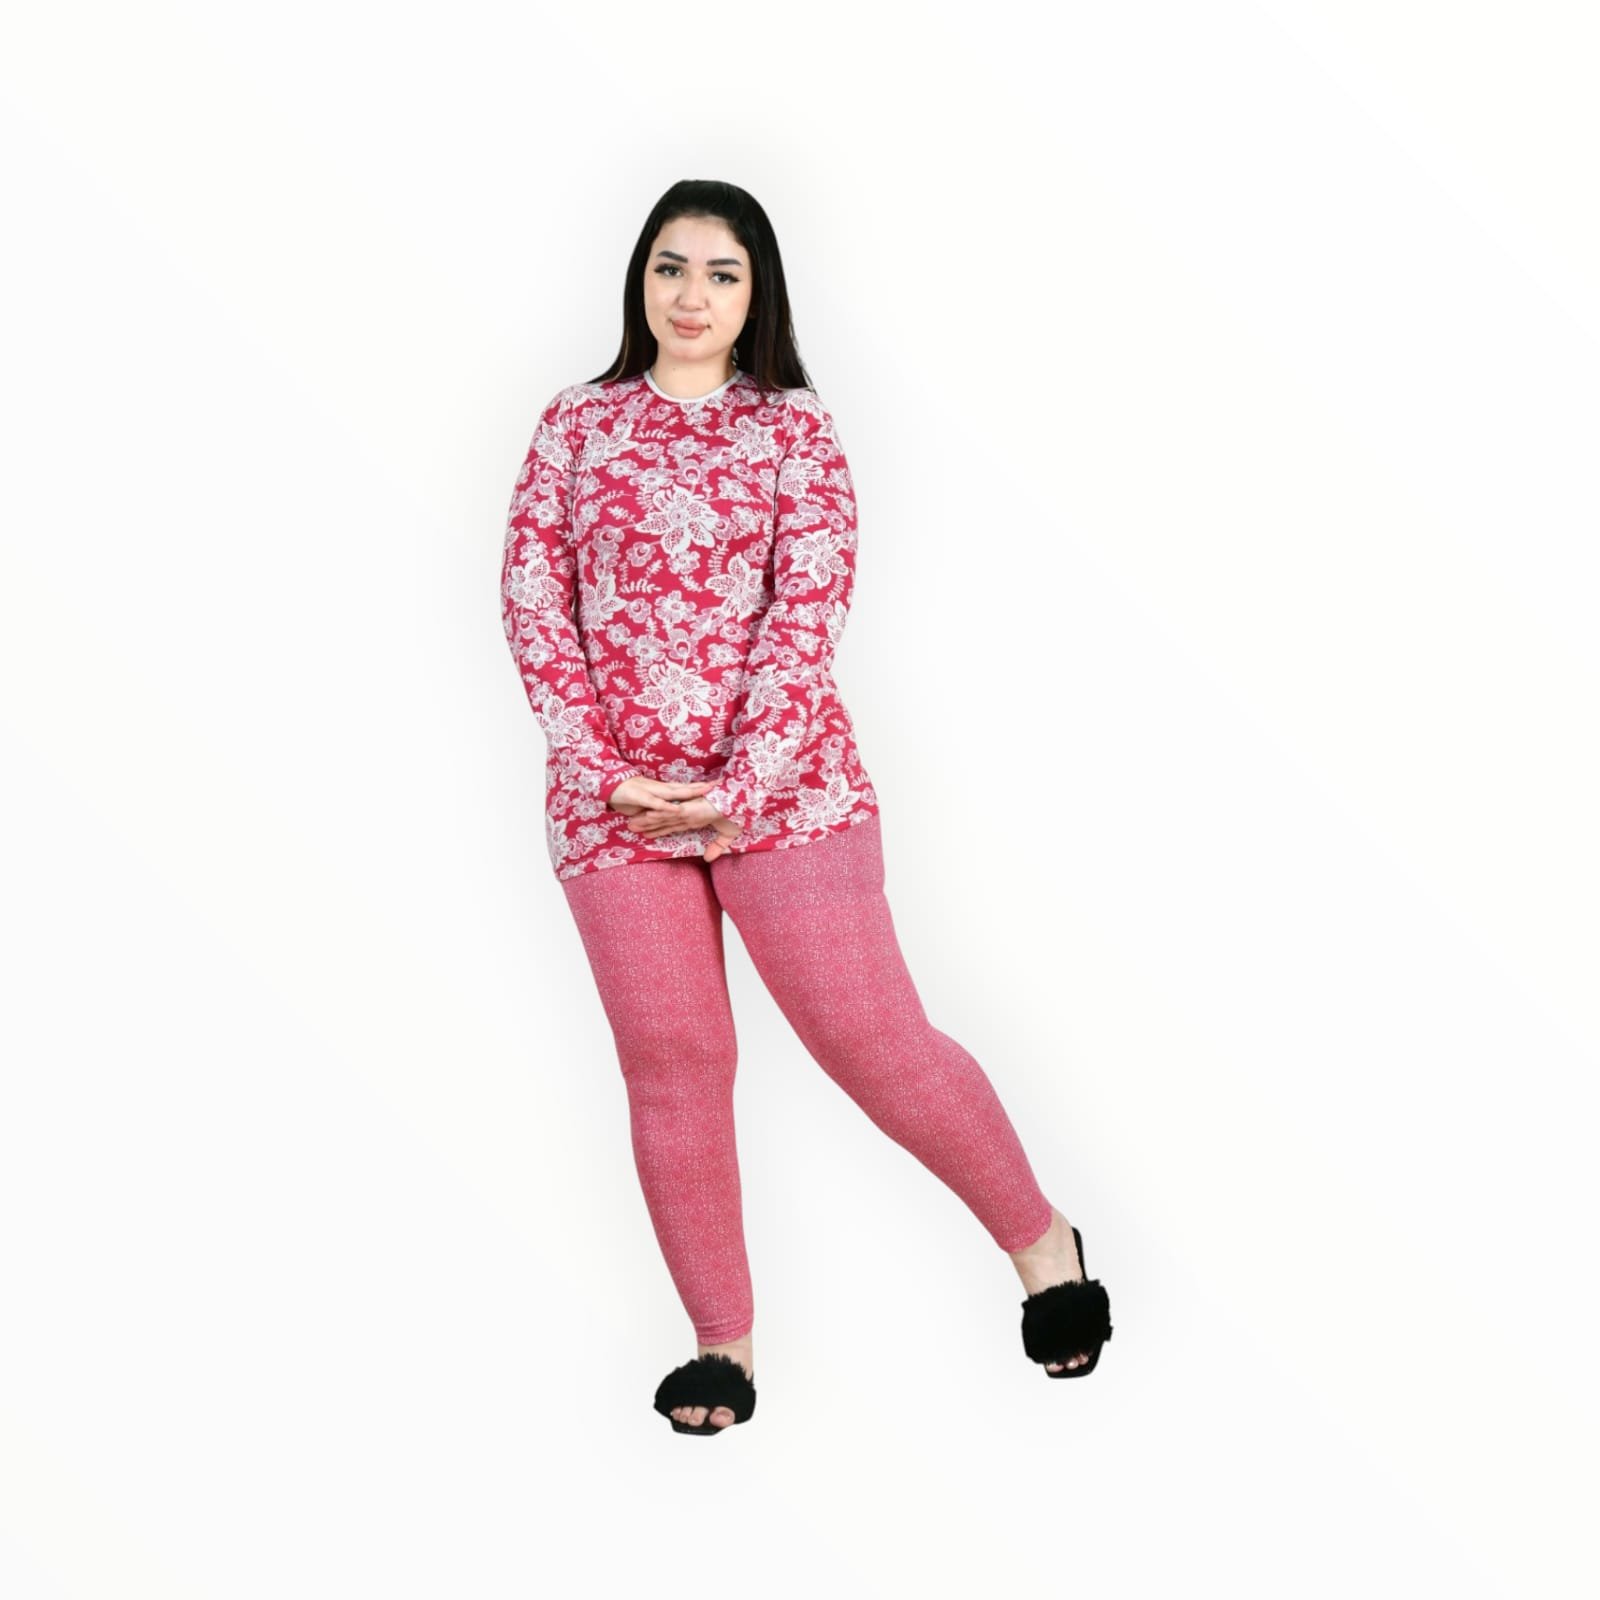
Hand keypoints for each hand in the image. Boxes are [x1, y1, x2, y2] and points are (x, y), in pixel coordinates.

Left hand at [608, 777, 744, 861]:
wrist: (741, 801)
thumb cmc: (736, 813)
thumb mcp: (727, 833)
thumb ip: (717, 846)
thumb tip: (708, 859)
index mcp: (693, 818)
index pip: (672, 825)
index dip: (658, 829)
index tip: (646, 833)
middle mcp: (687, 814)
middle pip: (662, 821)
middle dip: (646, 825)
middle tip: (630, 827)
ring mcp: (686, 810)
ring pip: (662, 817)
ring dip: (646, 821)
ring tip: (631, 824)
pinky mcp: (689, 809)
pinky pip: (670, 813)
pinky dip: (659, 814)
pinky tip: (647, 815)